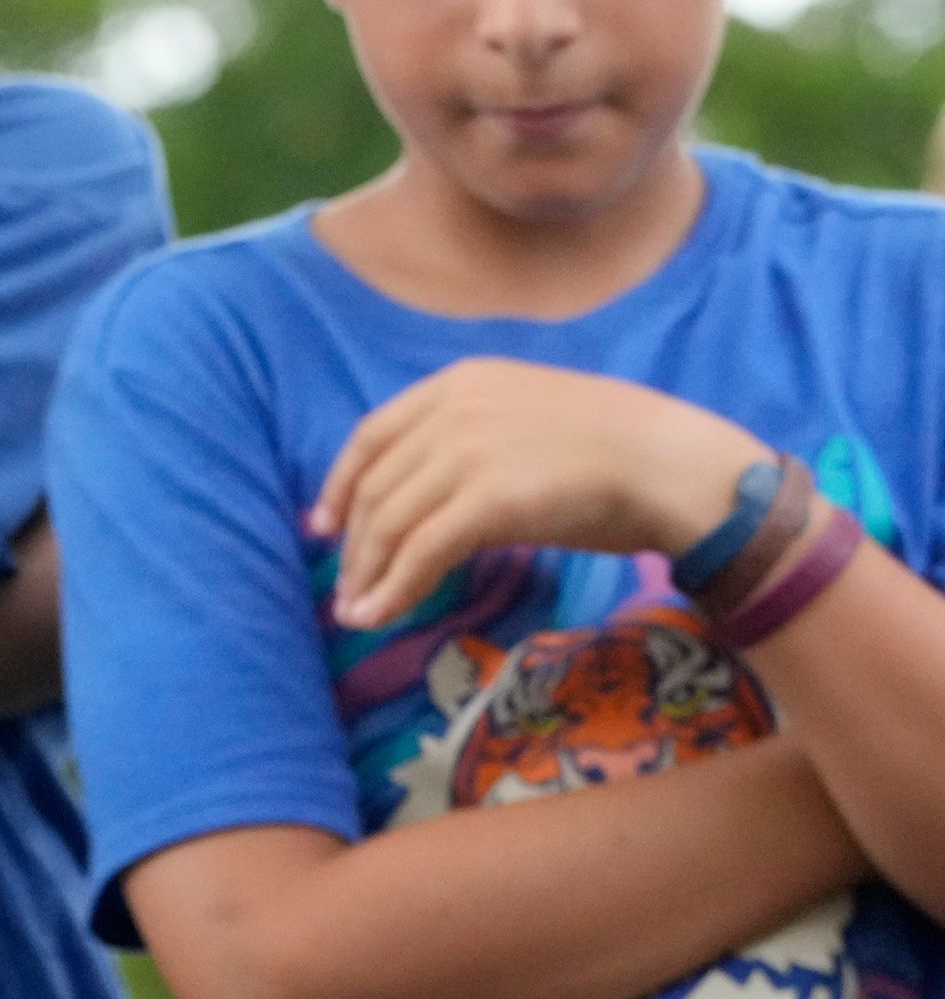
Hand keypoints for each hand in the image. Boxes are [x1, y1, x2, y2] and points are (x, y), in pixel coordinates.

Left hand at [312, 359, 763, 628]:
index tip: (324, 524)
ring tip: (357, 612)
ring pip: (389, 522)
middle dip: (353, 543)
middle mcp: (453, 410)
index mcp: (460, 382)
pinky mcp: (487, 500)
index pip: (373, 435)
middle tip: (347, 586)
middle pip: (375, 486)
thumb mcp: (528, 419)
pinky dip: (393, 590)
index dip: (340, 484)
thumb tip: (427, 492)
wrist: (675, 464)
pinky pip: (420, 553)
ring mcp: (467, 452)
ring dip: (365, 574)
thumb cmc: (621, 447)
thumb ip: (473, 441)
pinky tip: (380, 616)